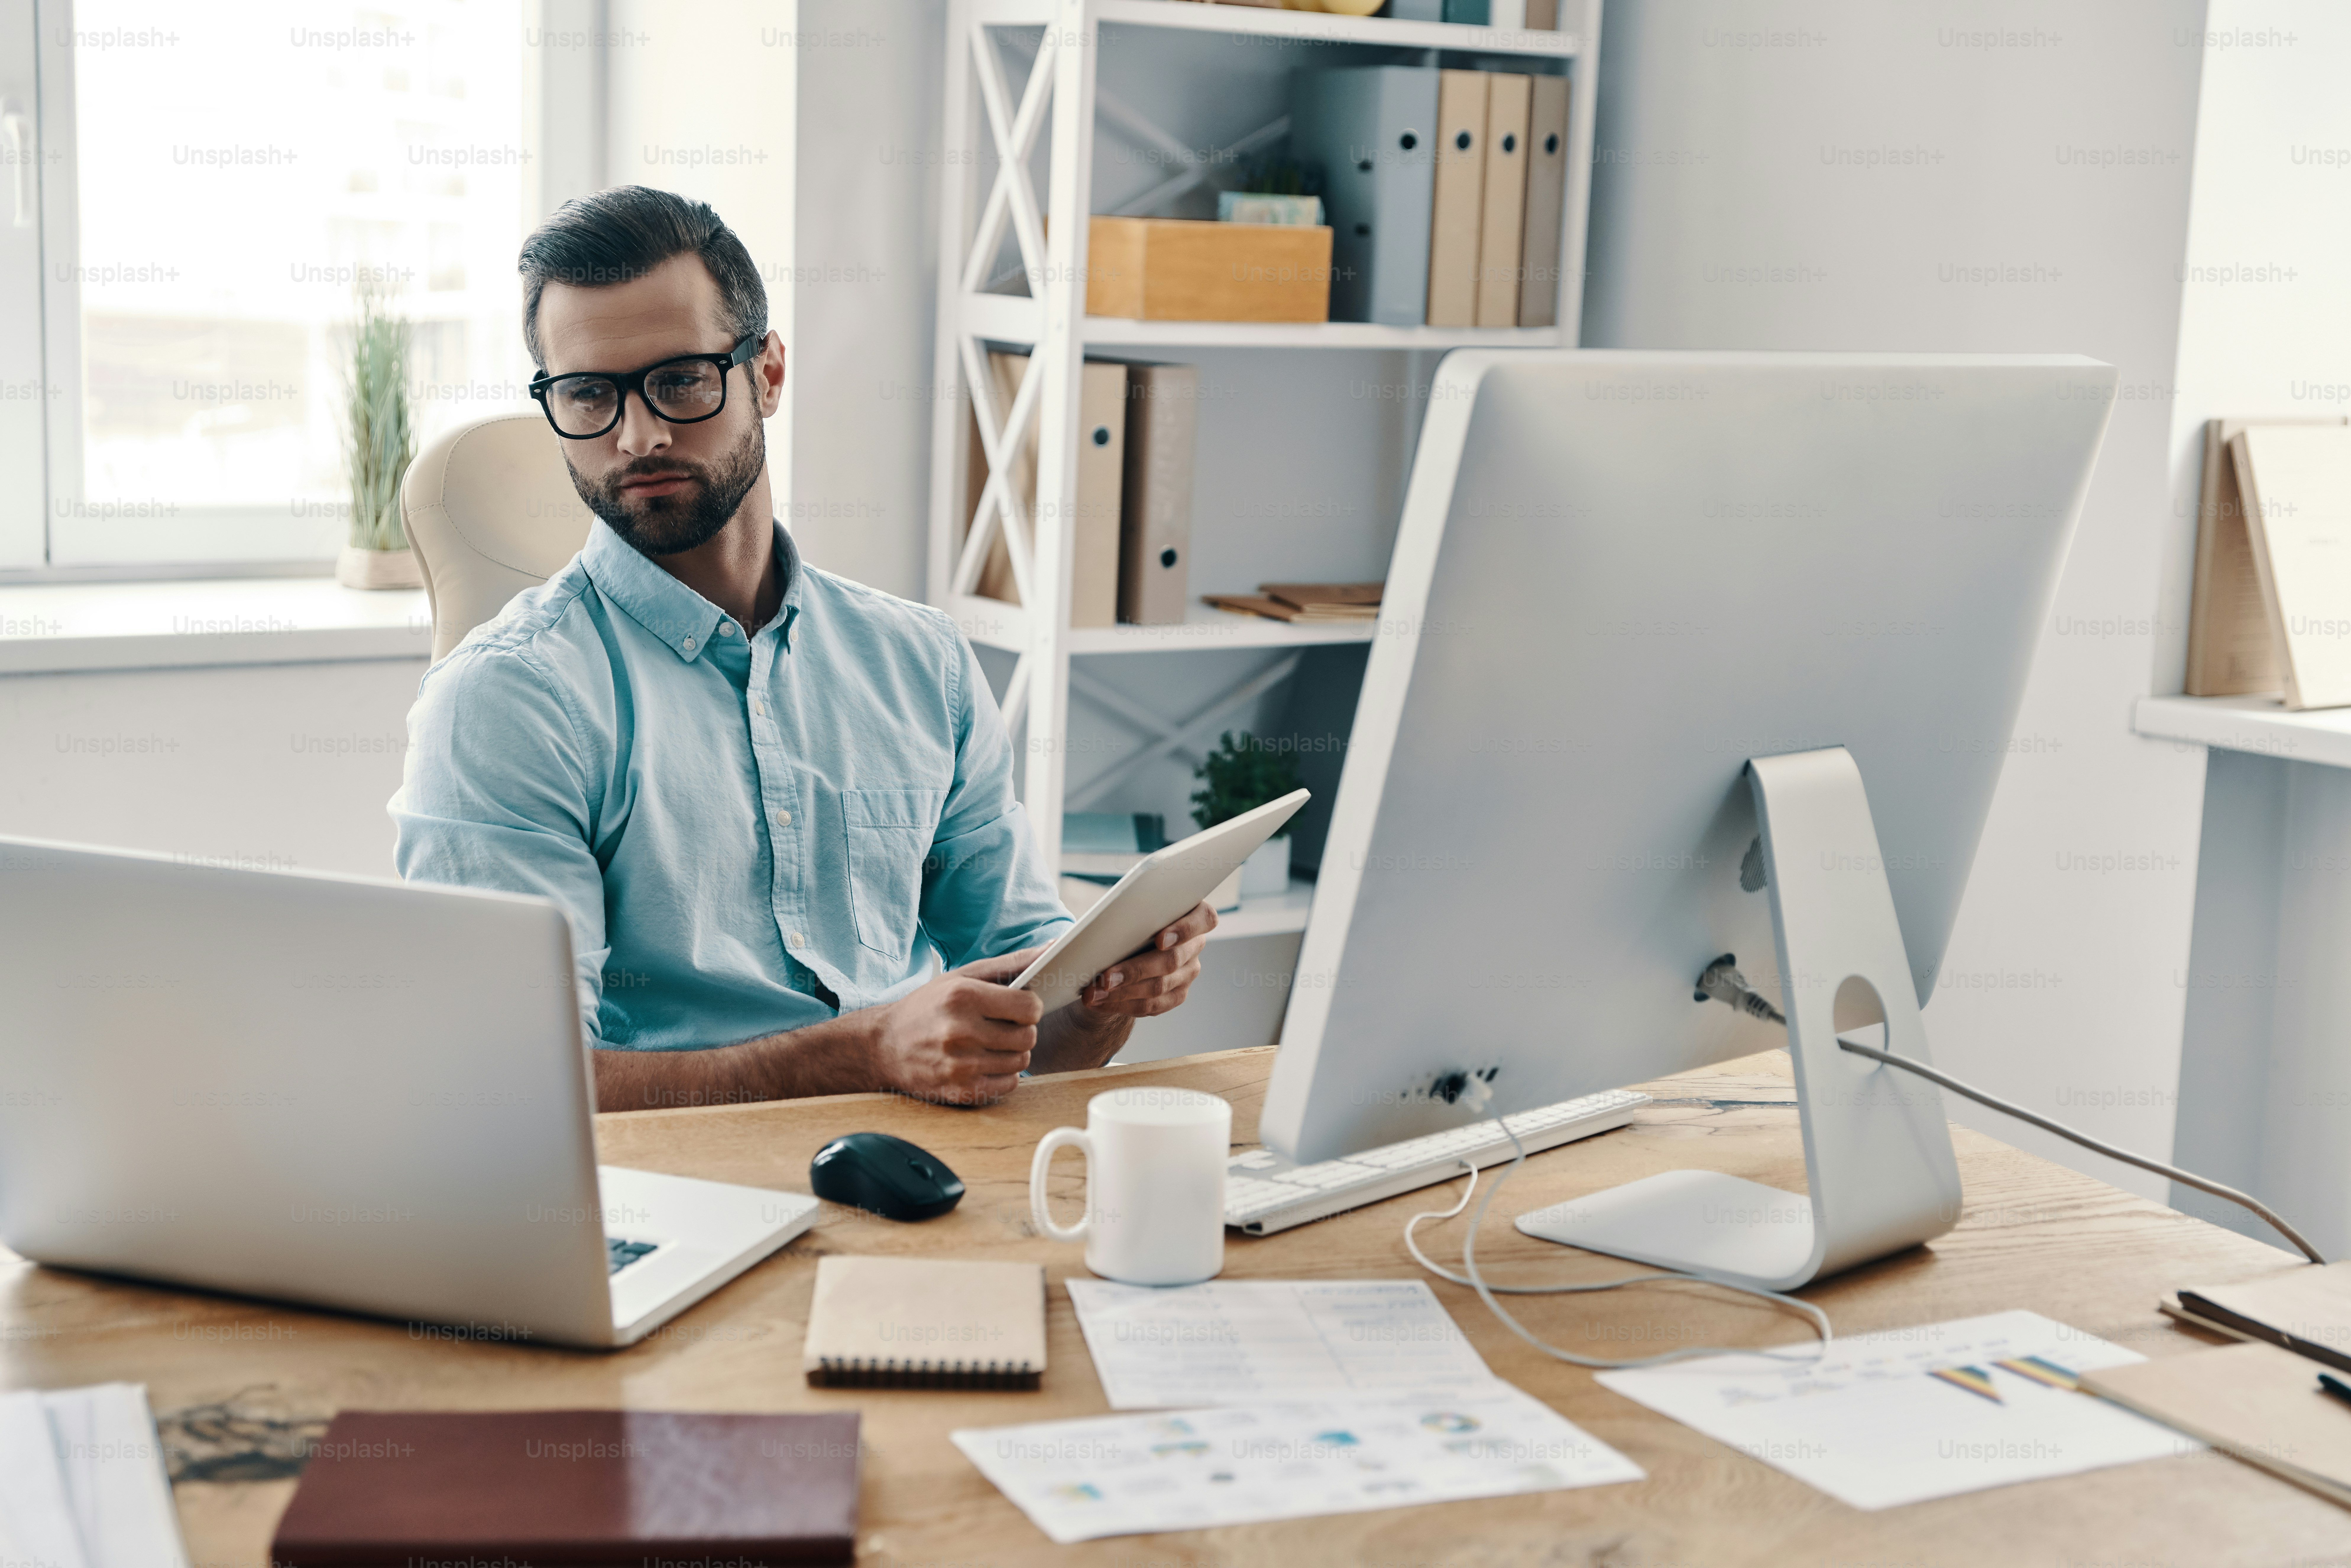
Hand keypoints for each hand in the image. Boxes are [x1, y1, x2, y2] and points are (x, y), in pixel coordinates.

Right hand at [864, 950, 1043, 1105]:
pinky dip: (1003, 1074)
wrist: (883, 1046)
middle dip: (1022, 1029)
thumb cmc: (928, 1007)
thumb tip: (1055, 946)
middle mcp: (961, 1032)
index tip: (1018, 1005)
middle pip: (1028, 1036)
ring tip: (992, 1043)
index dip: (1030, 1006)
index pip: (1029, 1007)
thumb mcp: (964, 976)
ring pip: (1021, 1061)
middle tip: (1003, 1025)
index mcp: (963, 997)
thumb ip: (1011, 962)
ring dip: (1014, 1052)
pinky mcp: (960, 1090)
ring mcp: (960, 1065)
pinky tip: (985, 1062)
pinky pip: (1008, 1085)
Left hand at [1075, 900, 1216, 1021]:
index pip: (1204, 919)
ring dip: (1122, 992)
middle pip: (1172, 960)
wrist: (1125, 948)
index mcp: (1193, 914)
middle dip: (1134, 970)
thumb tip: (1087, 930)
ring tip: (1092, 994)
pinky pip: (1151, 1007)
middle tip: (1103, 977)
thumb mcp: (1126, 910)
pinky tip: (1099, 1003)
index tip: (1158, 939)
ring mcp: (1187, 973)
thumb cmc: (1126, 921)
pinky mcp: (1175, 996)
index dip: (1184, 929)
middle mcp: (1195, 945)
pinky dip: (1121, 1005)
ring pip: (1159, 987)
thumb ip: (1122, 911)